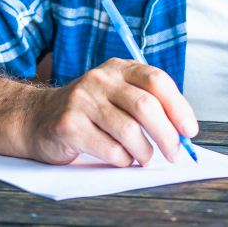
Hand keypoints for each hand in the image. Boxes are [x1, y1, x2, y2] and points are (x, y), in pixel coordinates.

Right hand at [24, 57, 198, 166]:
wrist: (37, 118)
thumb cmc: (89, 111)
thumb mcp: (116, 95)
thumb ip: (147, 104)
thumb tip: (183, 131)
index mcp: (118, 68)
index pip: (157, 80)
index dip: (178, 107)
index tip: (189, 131)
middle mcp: (100, 79)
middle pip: (145, 106)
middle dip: (167, 135)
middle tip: (174, 153)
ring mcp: (82, 100)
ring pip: (129, 131)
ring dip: (145, 152)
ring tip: (145, 159)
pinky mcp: (69, 125)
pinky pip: (109, 149)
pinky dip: (123, 160)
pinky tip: (121, 159)